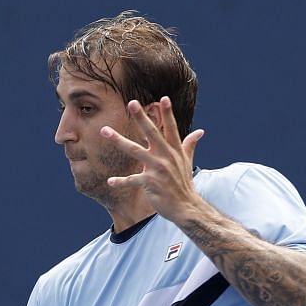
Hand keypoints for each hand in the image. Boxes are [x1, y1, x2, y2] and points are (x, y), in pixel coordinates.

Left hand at [100, 96, 205, 223]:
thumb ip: (190, 144)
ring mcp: (158, 169)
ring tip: (104, 130)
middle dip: (141, 117)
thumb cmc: (183, 183)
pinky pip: (132, 180)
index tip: (163, 98)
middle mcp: (166, 156)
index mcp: (174, 150)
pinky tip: (110, 182)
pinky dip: (121, 182)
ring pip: (135, 150)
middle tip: (132, 103)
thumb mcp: (187, 161)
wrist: (185, 207)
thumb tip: (200, 131)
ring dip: (118, 140)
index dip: (168, 113)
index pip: (171, 128)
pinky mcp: (150, 183)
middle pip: (151, 132)